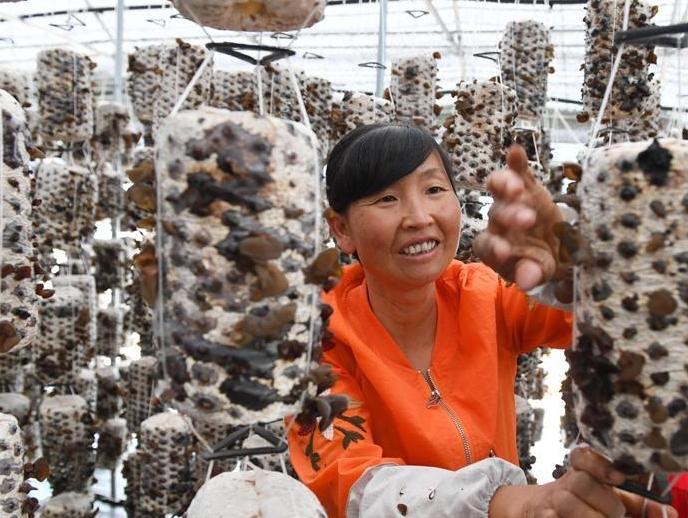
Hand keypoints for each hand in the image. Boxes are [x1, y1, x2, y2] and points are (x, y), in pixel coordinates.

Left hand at [474, 145, 564, 292]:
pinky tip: (516, 150)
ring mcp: (509, 201)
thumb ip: (531, 274)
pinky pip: (517, 171)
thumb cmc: (540, 261)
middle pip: (497, 215)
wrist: (554, 246)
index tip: (504, 251)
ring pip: (500, 190)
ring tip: (517, 187)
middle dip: (510, 217)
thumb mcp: (539, 270)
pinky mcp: (526, 185)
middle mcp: (497, 222)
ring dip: (506, 186)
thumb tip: (528, 281)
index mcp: (494, 246)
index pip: (487, 245)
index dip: (494, 247)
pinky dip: (515, 162)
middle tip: (526, 220)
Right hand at [489, 447, 677, 517]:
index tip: (619, 478)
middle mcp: (563, 484)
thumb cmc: (575, 504)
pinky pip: (550, 516)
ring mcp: (550, 500)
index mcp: (579, 473)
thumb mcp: (599, 496)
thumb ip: (627, 499)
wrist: (531, 508)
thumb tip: (659, 507)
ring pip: (567, 501)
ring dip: (587, 515)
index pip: (583, 457)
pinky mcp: (541, 515)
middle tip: (616, 513)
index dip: (599, 464)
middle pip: (580, 482)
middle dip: (604, 500)